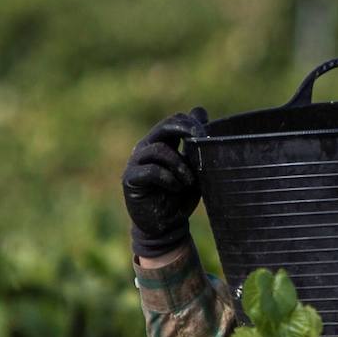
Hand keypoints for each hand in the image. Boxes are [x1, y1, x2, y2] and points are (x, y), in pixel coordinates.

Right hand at [122, 108, 207, 257]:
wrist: (165, 226)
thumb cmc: (180, 197)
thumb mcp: (193, 168)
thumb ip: (195, 144)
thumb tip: (200, 110)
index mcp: (161, 143)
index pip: (173, 121)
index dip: (190, 123)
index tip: (207, 135)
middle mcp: (146, 148)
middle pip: (164, 127)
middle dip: (184, 129)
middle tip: (200, 139)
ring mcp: (136, 163)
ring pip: (159, 150)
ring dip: (179, 165)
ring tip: (188, 182)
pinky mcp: (131, 179)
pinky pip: (151, 171)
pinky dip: (168, 178)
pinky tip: (176, 188)